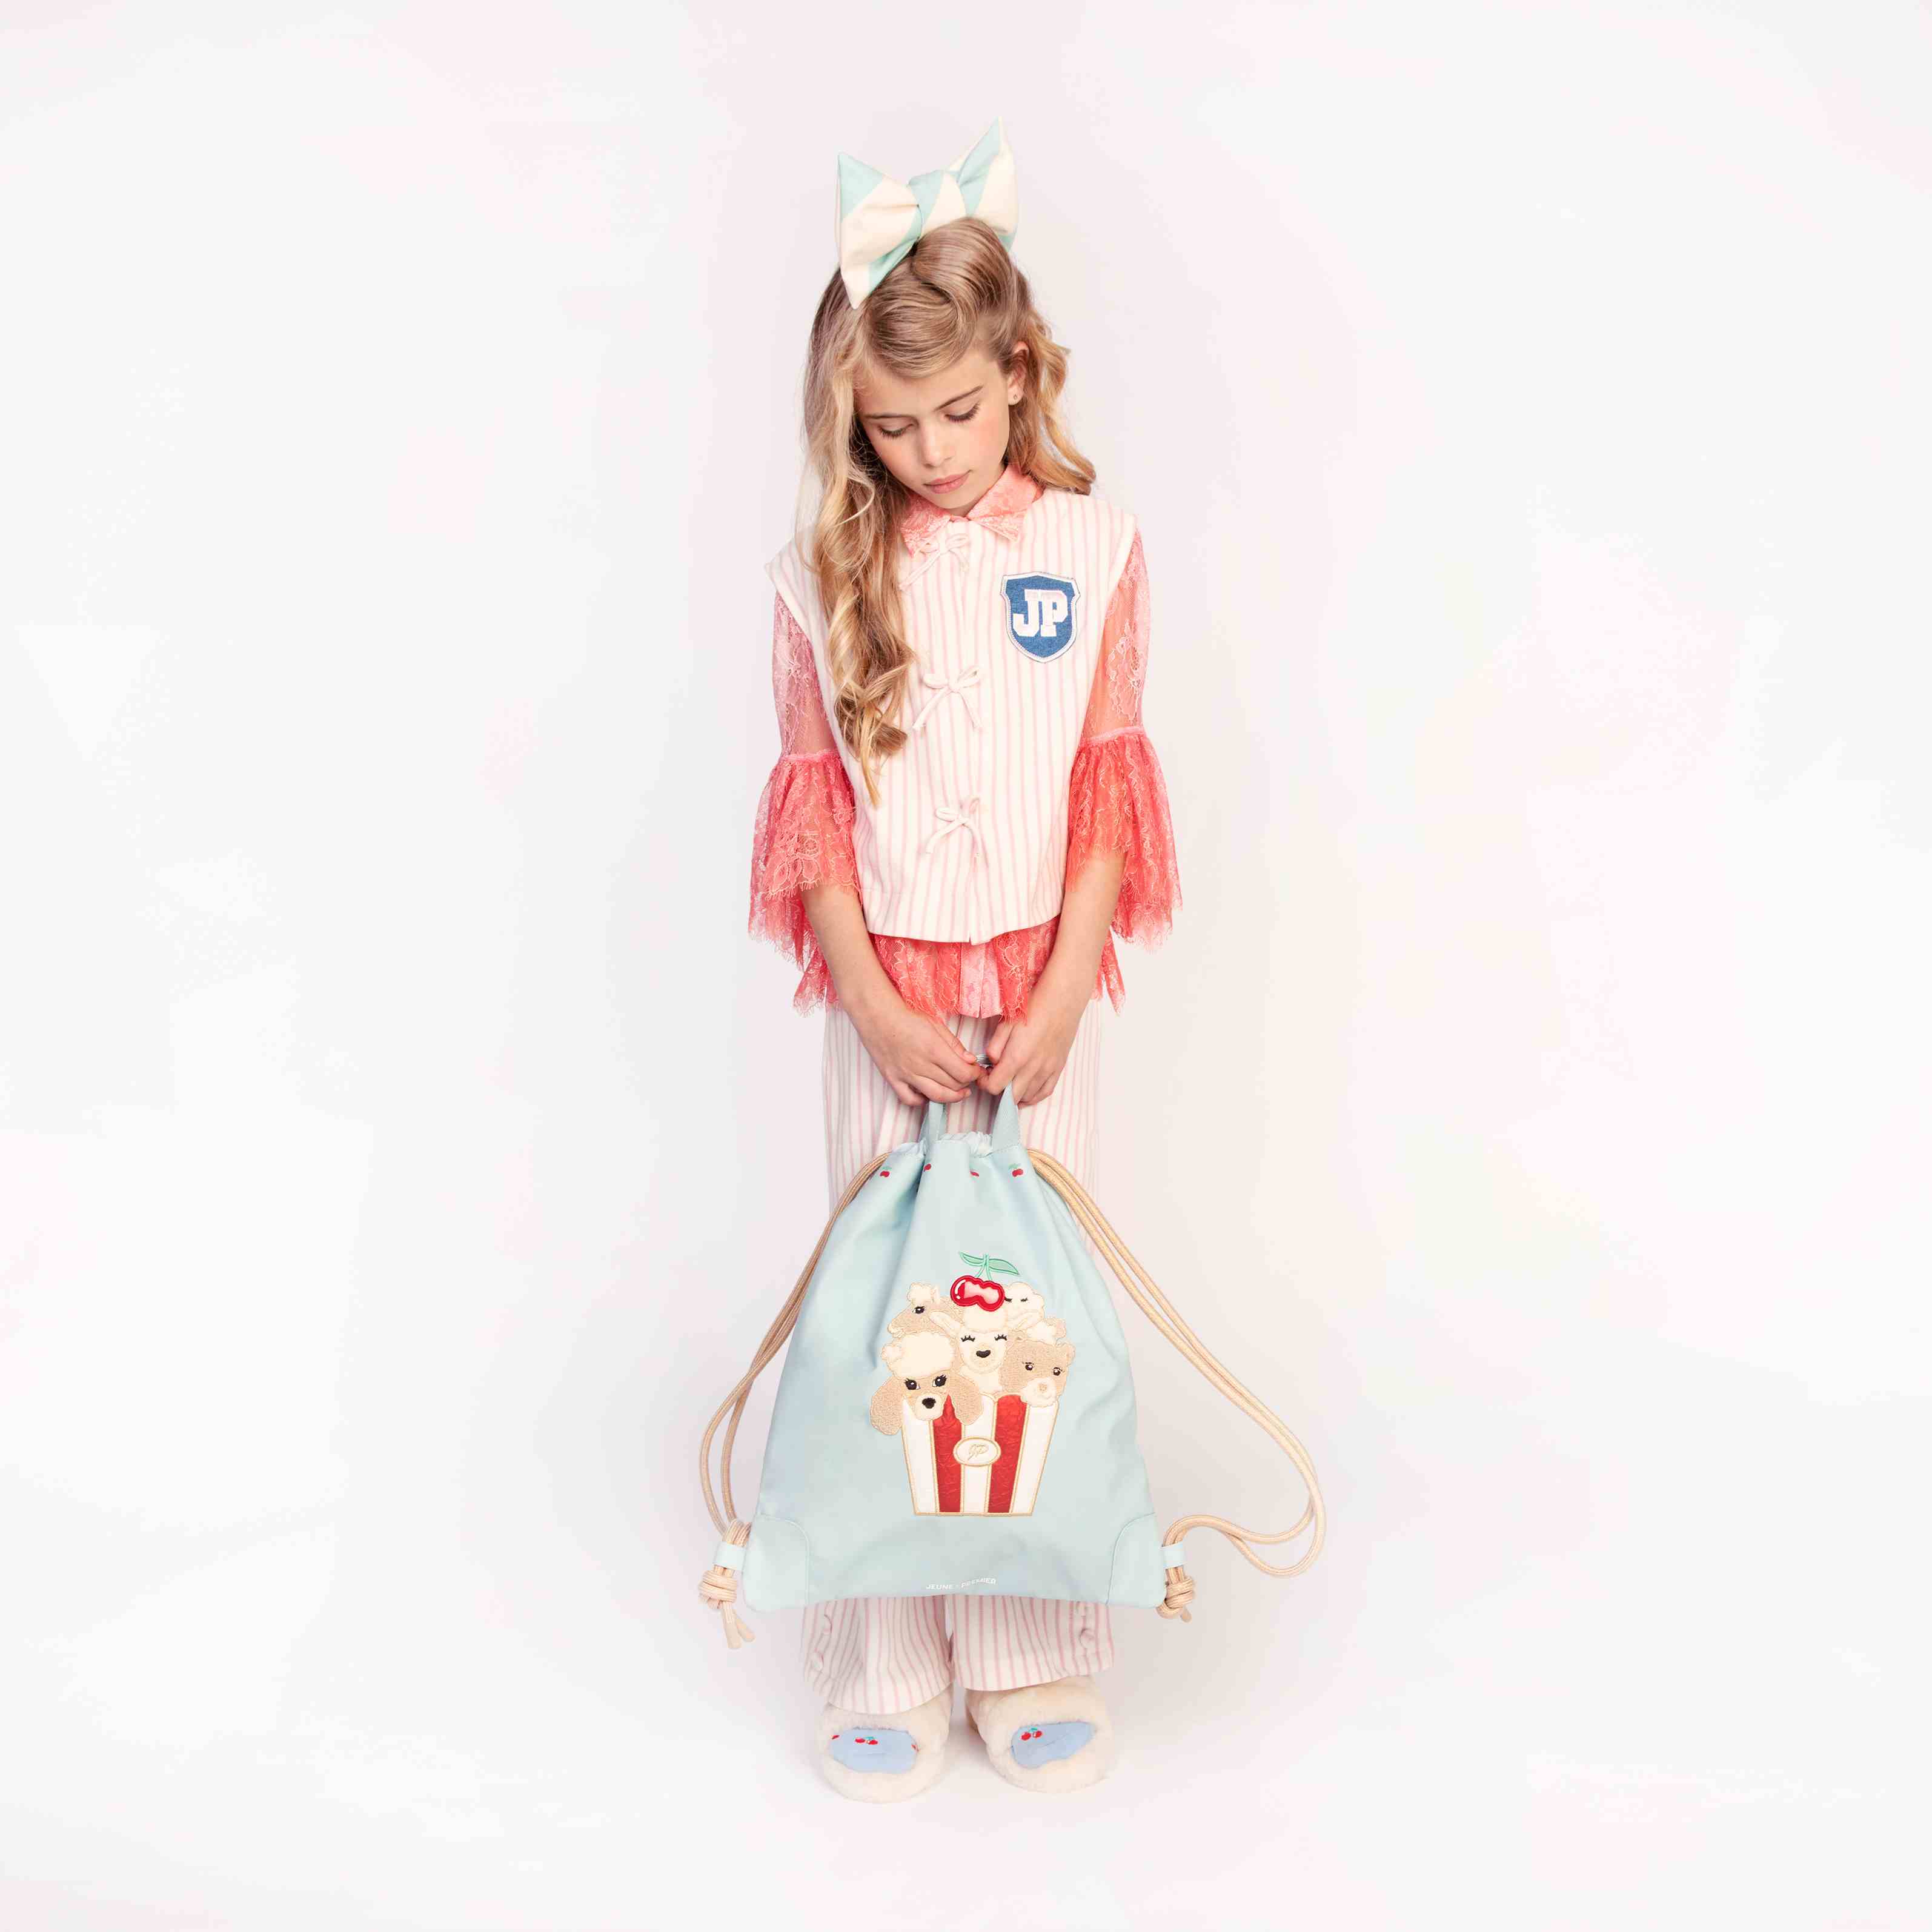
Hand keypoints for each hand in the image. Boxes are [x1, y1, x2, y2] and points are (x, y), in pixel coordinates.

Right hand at [850, 990, 985, 1107]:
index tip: (977, 1070)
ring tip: (959, 1093)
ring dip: (952, 1097)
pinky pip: (909, 1100)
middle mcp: (921, 1065)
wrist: (877, 1016)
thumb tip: (970, 1061)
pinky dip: (922, 1101)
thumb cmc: (907, 1017)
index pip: (963, 1072)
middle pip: (953, 1085)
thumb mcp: (935, 1024)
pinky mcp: (893, 1079)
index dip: (975, 1074)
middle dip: (966, 1083)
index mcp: (934, 1049)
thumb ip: (954, 1044)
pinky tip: (929, 1094)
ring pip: (936, 1096)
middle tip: (969, 1077)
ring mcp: (906, 1074)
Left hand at [976, 973, 1086, 1105]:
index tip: (983, 1074)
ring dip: (1015, 1094)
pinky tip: (1025, 1093)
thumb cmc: (1034, 1007)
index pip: (994, 1087)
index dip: (984, 1083)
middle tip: (995, 1077)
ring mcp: (1048, 1070)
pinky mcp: (1059, 1068)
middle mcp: (1033, 1068)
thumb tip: (991, 1063)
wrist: (1063, 999)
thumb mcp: (1007, 1023)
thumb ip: (994, 1047)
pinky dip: (1033, 1097)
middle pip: (1010, 1097)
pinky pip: (1045, 1092)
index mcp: (1016, 1057)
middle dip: (998, 1091)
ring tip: (1009, 1081)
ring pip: (1027, 1097)